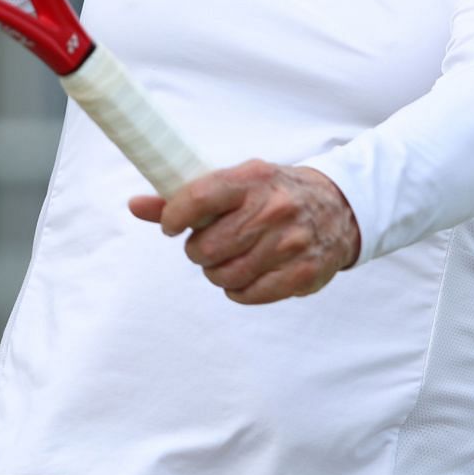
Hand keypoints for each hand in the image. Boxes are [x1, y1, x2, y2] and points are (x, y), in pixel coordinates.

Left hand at [129, 160, 360, 303]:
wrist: (338, 208)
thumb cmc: (273, 194)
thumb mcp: (237, 184)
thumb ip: (186, 197)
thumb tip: (135, 205)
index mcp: (253, 179)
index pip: (199, 198)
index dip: (174, 216)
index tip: (172, 226)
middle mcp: (273, 209)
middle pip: (207, 247)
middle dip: (198, 251)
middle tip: (208, 245)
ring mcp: (290, 243)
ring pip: (225, 275)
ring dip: (217, 272)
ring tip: (229, 260)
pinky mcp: (303, 273)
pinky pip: (248, 294)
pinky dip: (239, 290)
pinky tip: (248, 274)